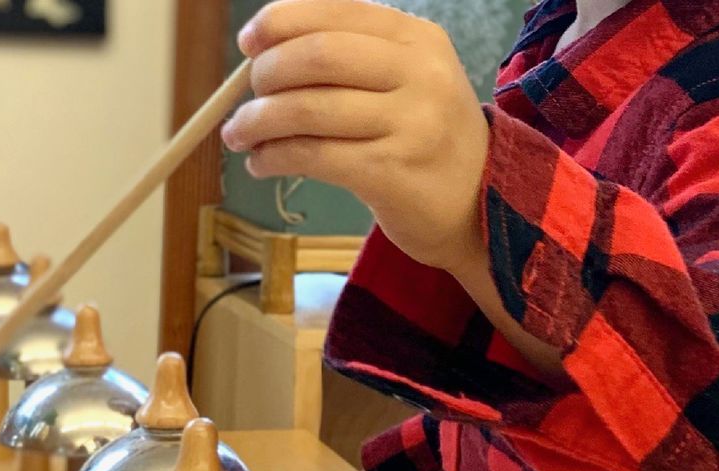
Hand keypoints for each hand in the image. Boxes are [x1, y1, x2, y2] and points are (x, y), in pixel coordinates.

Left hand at [224, 0, 489, 271]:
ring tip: (240, 134)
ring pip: (308, 110)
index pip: (336, 12)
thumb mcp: (406, 77)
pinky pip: (314, 156)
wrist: (478, 204)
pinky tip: (263, 163)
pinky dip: (275, 157)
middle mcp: (420, 74)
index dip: (280, 21)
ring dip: (258, 121)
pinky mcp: (393, 172)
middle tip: (248, 97)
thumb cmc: (424, 135)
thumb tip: (261, 49)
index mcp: (418, 38)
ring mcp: (411, 123)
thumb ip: (349, 54)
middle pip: (318, 56)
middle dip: (267, 74)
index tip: (248, 43)